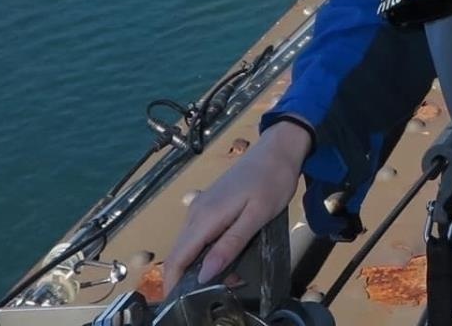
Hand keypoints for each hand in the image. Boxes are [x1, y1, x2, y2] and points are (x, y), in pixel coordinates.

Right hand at [161, 120, 311, 287]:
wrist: (278, 148)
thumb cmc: (272, 181)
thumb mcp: (257, 216)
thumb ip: (230, 244)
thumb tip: (203, 275)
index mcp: (205, 217)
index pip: (176, 258)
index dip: (173, 285)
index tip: (181, 304)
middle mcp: (195, 212)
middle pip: (179, 254)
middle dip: (190, 278)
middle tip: (216, 292)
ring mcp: (201, 206)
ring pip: (189, 245)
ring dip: (200, 265)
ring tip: (229, 276)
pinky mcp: (209, 204)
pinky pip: (199, 234)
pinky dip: (207, 250)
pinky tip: (227, 255)